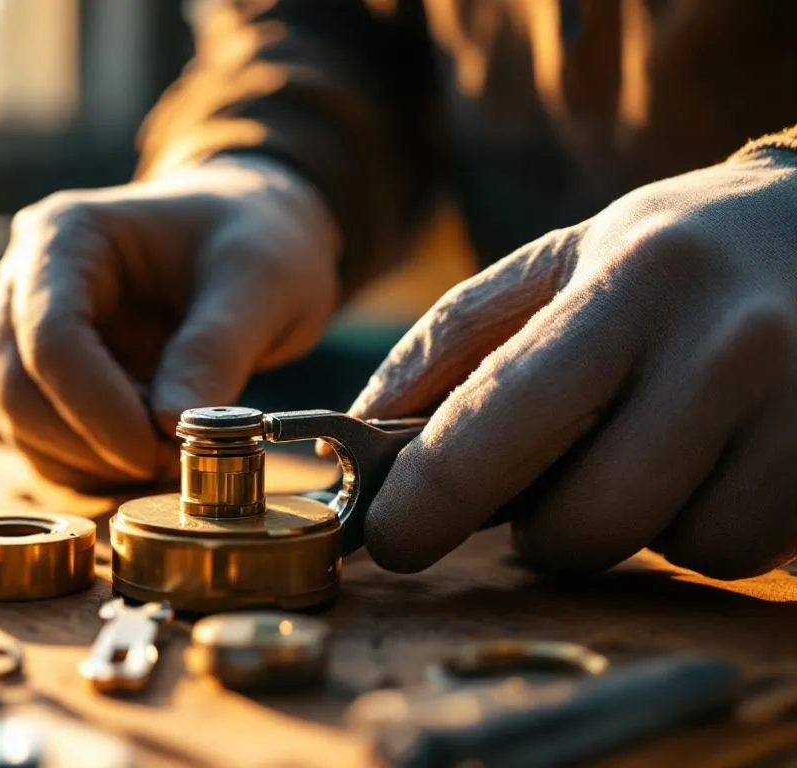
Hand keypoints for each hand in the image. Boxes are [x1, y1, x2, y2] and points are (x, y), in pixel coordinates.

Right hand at [0, 156, 340, 489]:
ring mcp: (24, 334)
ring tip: (171, 460)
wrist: (251, 239)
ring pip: (22, 426)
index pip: (50, 336)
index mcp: (66, 235)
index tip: (158, 451)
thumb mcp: (258, 282)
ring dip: (92, 466)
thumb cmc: (254, 238)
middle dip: (92, 446)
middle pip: (18, 389)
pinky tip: (150, 466)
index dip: (95, 407)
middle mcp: (25, 283)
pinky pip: (42, 446)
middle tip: (172, 466)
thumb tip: (170, 426)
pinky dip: (91, 474)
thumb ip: (213, 350)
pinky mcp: (42, 381)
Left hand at [350, 154, 796, 578]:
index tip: (390, 540)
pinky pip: (748, 554)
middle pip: (588, 521)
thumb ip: (455, 341)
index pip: (502, 417)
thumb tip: (356, 433)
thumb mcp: (561, 260)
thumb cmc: (674, 256)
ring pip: (678, 549)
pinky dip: (714, 527)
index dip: (430, 499)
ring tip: (658, 452)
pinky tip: (720, 465)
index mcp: (629, 283)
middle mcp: (725, 345)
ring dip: (642, 527)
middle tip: (554, 490)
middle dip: (548, 531)